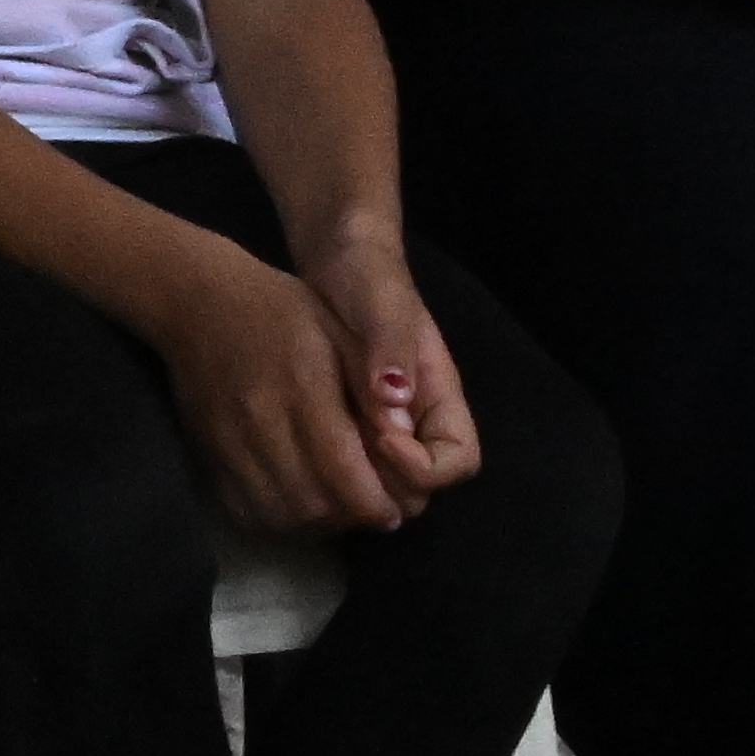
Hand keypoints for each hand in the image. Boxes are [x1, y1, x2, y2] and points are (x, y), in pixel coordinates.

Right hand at [146, 240, 417, 536]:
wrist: (198, 305)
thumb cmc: (283, 311)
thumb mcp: (341, 331)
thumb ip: (374, 384)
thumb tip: (404, 438)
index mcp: (302, 387)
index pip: (343, 470)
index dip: (375, 502)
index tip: (397, 507)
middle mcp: (260, 424)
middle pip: (314, 504)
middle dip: (353, 518)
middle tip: (374, 510)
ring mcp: (228, 446)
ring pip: (282, 517)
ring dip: (319, 525)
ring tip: (341, 510)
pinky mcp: (208, 460)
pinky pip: (248, 515)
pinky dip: (282, 523)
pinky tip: (301, 506)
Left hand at [303, 239, 481, 512]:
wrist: (337, 265)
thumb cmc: (369, 281)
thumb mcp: (382, 307)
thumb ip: (390, 348)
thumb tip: (394, 401)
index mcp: (441, 401)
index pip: (458, 462)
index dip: (424, 468)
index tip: (381, 440)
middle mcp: (417, 427)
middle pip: (418, 489)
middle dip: (382, 484)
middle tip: (339, 454)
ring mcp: (382, 433)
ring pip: (379, 488)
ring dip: (350, 482)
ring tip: (314, 453)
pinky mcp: (348, 432)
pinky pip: (346, 472)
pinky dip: (326, 471)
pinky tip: (296, 451)